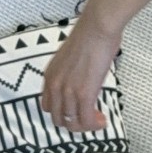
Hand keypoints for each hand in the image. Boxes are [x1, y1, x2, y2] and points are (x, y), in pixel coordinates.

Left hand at [39, 13, 121, 133]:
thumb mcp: (71, 57)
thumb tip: (84, 78)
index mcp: (50, 76)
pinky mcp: (84, 94)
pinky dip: (94, 125)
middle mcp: (55, 86)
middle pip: (58, 118)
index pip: (48, 106)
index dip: (63, 112)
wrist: (98, 27)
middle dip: (74, 122)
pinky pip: (86, 120)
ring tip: (98, 121)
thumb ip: (72, 72)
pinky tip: (103, 121)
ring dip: (86, 125)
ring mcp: (68, 91)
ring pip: (72, 123)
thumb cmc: (91, 34)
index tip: (76, 110)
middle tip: (89, 117)